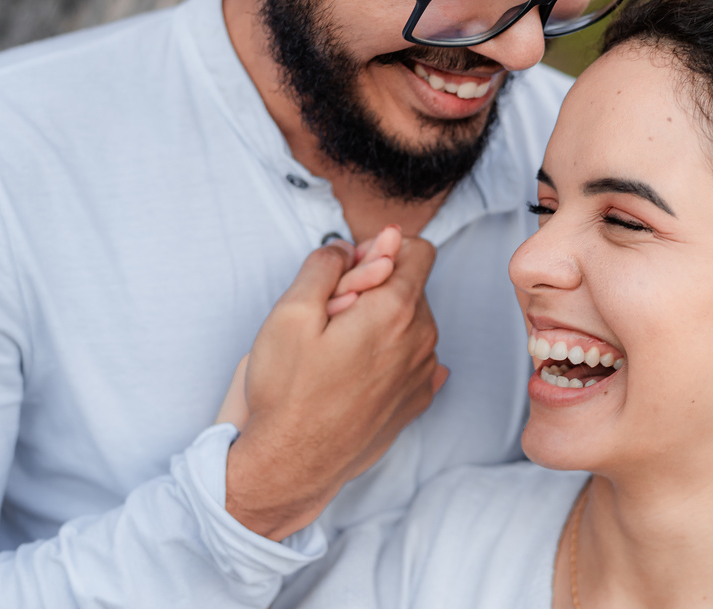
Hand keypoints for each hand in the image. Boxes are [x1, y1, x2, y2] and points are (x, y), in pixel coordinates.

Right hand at [215, 227, 403, 427]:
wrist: (293, 465)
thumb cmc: (289, 393)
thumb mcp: (290, 312)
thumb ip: (324, 264)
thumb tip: (347, 247)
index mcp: (396, 311)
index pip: (418, 250)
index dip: (382, 249)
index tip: (352, 270)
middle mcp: (422, 339)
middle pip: (411, 287)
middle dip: (377, 288)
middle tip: (332, 314)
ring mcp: (423, 373)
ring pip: (412, 323)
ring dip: (381, 323)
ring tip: (338, 349)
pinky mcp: (416, 399)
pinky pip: (412, 358)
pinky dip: (389, 354)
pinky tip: (355, 371)